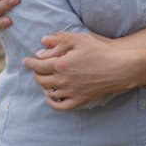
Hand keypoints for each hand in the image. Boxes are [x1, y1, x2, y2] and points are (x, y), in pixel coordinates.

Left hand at [23, 32, 145, 109]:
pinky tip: (50, 96)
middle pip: (40, 79)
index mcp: (61, 64)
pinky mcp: (79, 100)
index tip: (26, 60)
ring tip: (44, 79)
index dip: (29, 62)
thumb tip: (42, 42)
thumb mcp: (80, 39)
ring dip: (43, 85)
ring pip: (48, 91)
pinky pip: (59, 105)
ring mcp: (70, 92)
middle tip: (36, 68)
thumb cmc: (100, 51)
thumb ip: (59, 39)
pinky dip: (51, 101)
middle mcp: (63, 80)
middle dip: (35, 73)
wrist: (119, 69)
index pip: (37, 65)